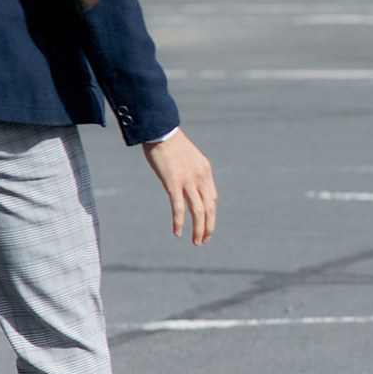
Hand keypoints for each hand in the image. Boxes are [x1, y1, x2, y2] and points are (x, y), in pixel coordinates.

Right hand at [145, 129, 217, 244]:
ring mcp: (188, 181)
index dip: (210, 213)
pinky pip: (179, 208)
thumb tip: (189, 186)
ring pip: (198, 212)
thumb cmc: (170, 143)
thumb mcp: (188, 158)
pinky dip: (179, 222)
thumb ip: (192, 172)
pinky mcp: (173, 183)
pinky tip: (178, 232)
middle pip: (210, 208)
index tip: (205, 223)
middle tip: (204, 240)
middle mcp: (201, 177)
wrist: (160, 131)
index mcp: (205, 171)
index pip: (212, 198)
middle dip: (208, 226)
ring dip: (198, 230)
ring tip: (196, 242)